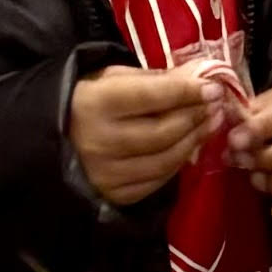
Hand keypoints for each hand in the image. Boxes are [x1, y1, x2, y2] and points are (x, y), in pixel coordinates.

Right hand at [69, 63, 222, 206]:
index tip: (214, 88)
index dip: (187, 92)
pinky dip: (178, 163)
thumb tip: (198, 79)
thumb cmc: (88, 100)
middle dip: (195, 118)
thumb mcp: (112, 78)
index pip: (151, 96)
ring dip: (194, 141)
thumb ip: (153, 79)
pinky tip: (189, 146)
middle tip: (217, 107)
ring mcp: (106, 172)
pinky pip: (158, 180)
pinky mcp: (114, 194)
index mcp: (94, 103)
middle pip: (163, 132)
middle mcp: (99, 140)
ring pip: (165, 160)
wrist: (55, 138)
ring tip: (210, 124)